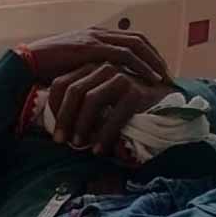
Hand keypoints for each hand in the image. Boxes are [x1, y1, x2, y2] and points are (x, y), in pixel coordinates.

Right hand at [26, 28, 169, 86]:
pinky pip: (124, 55)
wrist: (27, 62)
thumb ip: (90, 69)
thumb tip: (104, 84)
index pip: (130, 39)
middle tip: (167, 75)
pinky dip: (140, 66)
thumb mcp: (74, 66)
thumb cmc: (46, 68)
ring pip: (135, 45)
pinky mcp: (91, 48)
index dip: (148, 53)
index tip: (158, 70)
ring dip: (152, 62)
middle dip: (155, 57)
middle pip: (138, 39)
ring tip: (163, 78)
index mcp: (95, 35)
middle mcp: (98, 33)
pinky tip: (149, 79)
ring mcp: (95, 38)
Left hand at [46, 63, 172, 153]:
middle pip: (73, 91)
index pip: (61, 83)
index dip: (53, 106)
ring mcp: (120, 77)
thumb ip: (81, 102)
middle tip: (59, 140)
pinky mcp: (135, 92)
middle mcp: (103, 68)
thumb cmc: (125, 102)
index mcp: (90, 66)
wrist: (164, 99)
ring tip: (78, 145)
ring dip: (82, 125)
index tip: (52, 126)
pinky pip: (114, 115)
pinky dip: (104, 134)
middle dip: (64, 118)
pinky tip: (100, 150)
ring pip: (91, 100)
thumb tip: (58, 126)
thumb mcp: (99, 97)